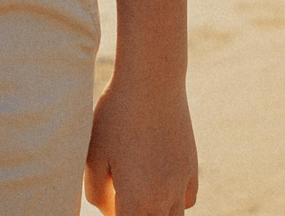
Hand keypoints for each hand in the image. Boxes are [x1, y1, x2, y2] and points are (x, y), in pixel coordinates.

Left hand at [84, 75, 198, 214]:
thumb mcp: (93, 155)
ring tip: (139, 194)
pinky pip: (187, 200)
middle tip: (120, 196)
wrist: (152, 82)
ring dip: (156, 213)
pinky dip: (174, 201)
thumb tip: (109, 210)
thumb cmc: (115, 117)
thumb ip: (96, 193)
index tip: (111, 206)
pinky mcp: (192, 167)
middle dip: (136, 215)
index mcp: (136, 199)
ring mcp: (181, 183)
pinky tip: (158, 185)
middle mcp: (164, 197)